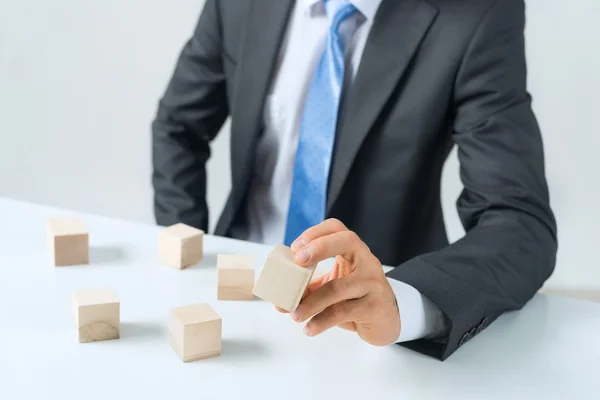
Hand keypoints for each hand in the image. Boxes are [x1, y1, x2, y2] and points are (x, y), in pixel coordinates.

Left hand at [283, 219, 400, 345]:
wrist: (387, 320)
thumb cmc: (357, 298)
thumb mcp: (335, 287)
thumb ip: (309, 290)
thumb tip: (280, 303)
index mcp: (354, 251)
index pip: (337, 228)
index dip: (315, 233)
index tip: (295, 248)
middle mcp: (366, 261)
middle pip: (347, 241)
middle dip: (320, 247)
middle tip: (297, 261)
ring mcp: (372, 283)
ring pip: (338, 287)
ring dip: (311, 302)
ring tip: (294, 314)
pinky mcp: (373, 307)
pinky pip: (342, 312)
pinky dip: (322, 321)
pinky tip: (310, 328)